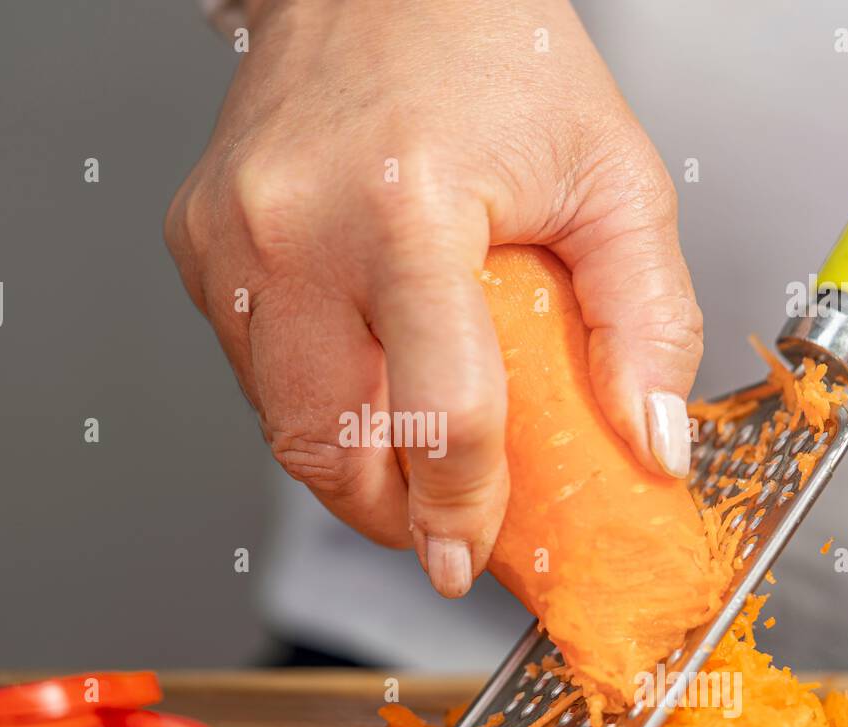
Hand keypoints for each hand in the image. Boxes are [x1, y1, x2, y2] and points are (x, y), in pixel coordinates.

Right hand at [166, 0, 701, 597]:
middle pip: (328, 447)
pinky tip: (364, 368)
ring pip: (281, 422)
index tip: (475, 552)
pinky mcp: (200, 246)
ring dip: (350, 462)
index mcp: (404, 209)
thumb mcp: (612, 175)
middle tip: (440, 525)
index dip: (465, 507)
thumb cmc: (493, 53)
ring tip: (411, 450)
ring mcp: (229, 242)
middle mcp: (294, 229)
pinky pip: (255, 368)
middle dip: (388, 515)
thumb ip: (647, 319)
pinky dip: (314, 398)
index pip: (438, 412)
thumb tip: (646, 440)